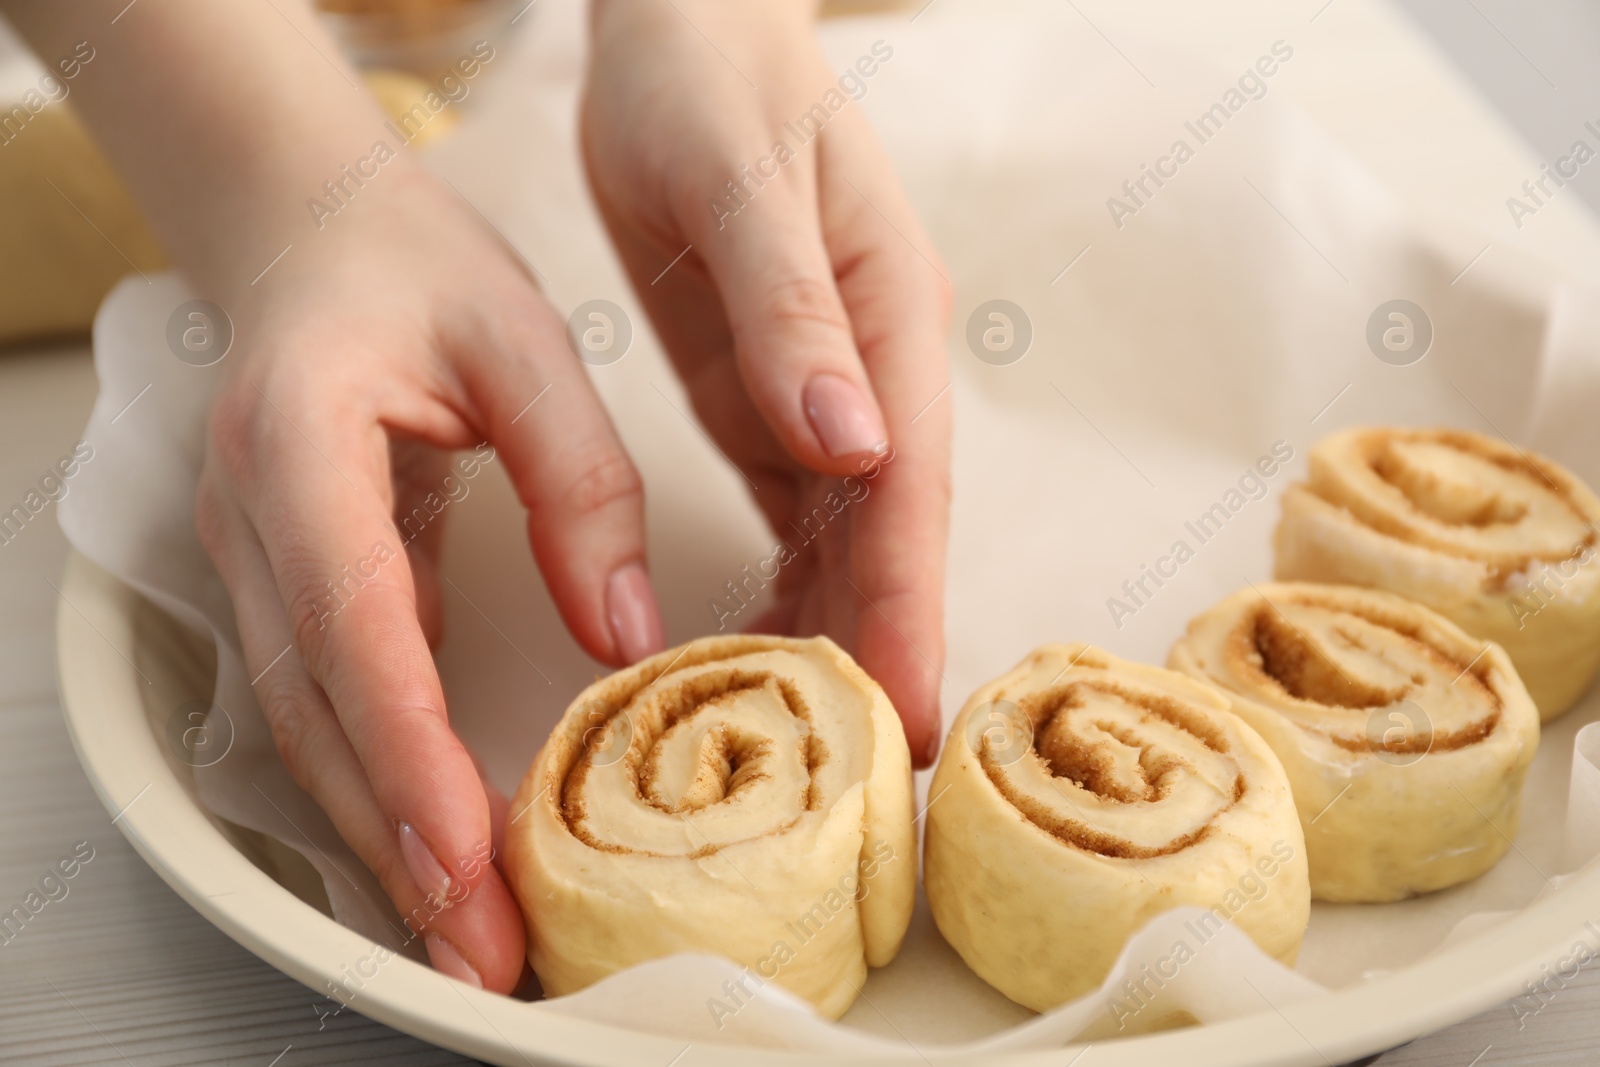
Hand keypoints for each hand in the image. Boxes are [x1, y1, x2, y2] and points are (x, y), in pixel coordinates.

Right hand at [196, 163, 665, 990]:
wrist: (318, 239)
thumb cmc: (416, 273)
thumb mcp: (524, 340)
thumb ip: (579, 477)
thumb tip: (624, 629)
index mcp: (303, 444)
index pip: (354, 619)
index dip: (407, 743)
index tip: (466, 845)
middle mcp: (257, 520)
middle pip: (319, 708)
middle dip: (397, 837)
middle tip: (477, 944)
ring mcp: (258, 561)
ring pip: (310, 727)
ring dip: (382, 836)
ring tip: (463, 934)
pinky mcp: (289, 587)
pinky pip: (327, 704)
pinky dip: (377, 784)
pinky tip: (437, 847)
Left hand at [582, 0, 953, 764]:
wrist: (682, 34)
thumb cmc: (708, 85)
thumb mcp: (737, 181)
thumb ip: (792, 312)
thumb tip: (858, 443)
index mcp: (883, 324)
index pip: (908, 493)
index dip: (911, 608)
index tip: (910, 716)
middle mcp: (870, 375)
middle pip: (886, 537)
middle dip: (882, 649)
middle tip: (868, 783)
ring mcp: (822, 393)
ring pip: (842, 540)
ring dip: (829, 634)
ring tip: (808, 751)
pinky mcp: (771, 402)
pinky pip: (791, 517)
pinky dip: (781, 588)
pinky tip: (755, 653)